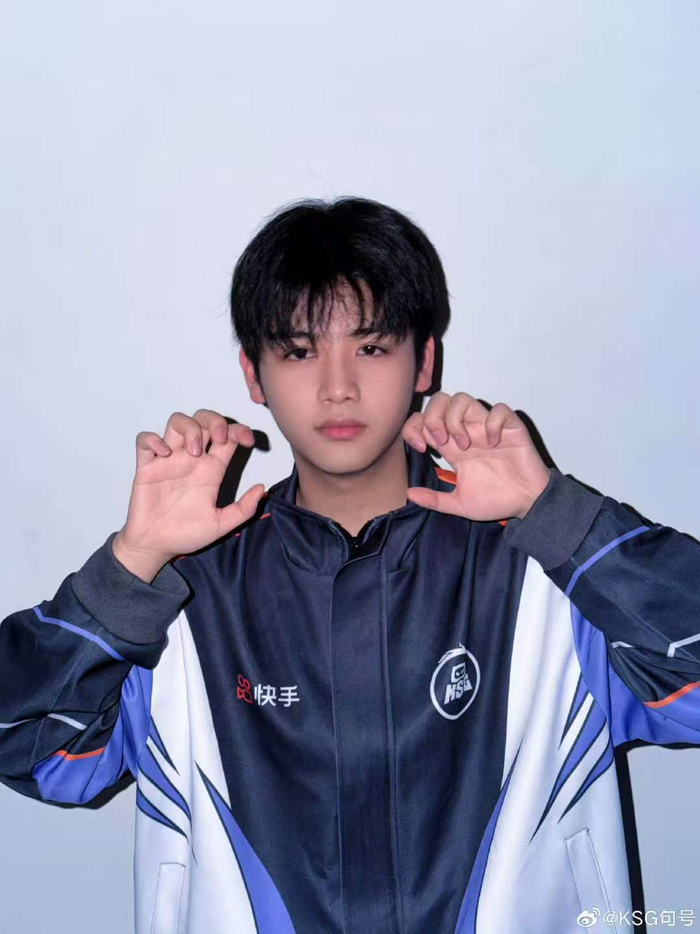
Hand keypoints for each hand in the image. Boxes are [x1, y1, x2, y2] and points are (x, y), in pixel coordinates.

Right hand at [114, 409, 265, 574]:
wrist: (156, 546)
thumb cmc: (187, 534)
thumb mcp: (221, 525)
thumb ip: (244, 509)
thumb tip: (262, 488)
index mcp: (212, 469)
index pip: (228, 436)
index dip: (240, 430)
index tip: (248, 441)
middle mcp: (191, 459)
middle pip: (203, 419)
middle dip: (214, 420)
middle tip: (218, 439)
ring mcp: (168, 460)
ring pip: (177, 421)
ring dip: (188, 427)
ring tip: (193, 450)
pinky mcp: (146, 466)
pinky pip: (145, 440)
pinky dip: (153, 440)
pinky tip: (163, 454)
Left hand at [402, 392, 550, 521]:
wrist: (526, 503)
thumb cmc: (496, 500)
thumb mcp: (459, 503)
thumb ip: (435, 500)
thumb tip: (410, 494)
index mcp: (451, 446)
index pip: (423, 420)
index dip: (414, 428)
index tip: (422, 448)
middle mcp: (467, 432)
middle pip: (440, 400)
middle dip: (433, 417)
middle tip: (441, 442)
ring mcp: (487, 427)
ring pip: (463, 399)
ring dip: (457, 420)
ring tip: (465, 444)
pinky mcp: (510, 427)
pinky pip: (499, 410)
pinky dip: (492, 423)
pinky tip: (493, 443)